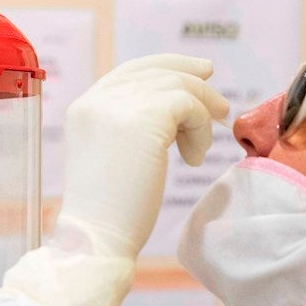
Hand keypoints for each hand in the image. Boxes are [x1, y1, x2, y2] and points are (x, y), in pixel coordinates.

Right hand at [58, 54, 229, 259]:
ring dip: (200, 115)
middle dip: (195, 84)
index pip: (131, 71)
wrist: (97, 238)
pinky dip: (200, 128)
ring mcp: (118, 106)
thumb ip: (130, 126)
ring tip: (202, 149)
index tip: (201, 74)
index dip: (169, 67)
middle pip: (157, 73)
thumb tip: (176, 106)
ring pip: (177, 87)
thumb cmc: (110, 213)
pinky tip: (194, 158)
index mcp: (85, 108)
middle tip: (220, 105)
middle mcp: (98, 100)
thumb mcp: (113, 156)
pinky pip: (188, 105)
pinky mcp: (145, 118)